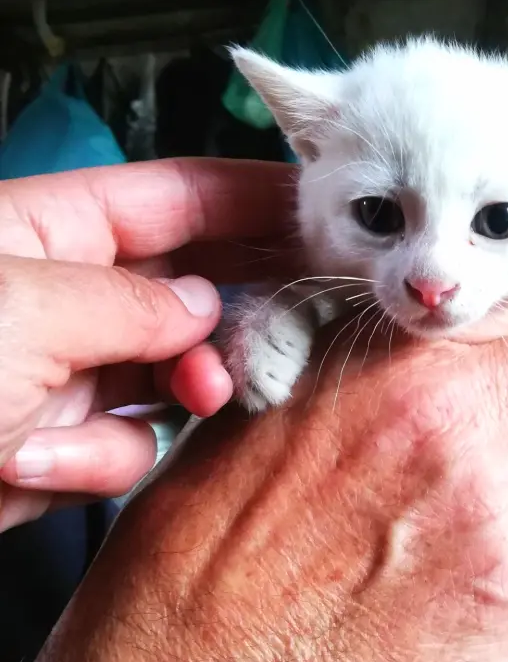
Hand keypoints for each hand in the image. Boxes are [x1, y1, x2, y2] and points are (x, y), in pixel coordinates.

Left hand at [0, 159, 295, 529]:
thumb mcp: (22, 307)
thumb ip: (133, 301)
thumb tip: (203, 308)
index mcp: (50, 231)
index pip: (174, 199)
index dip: (250, 198)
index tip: (322, 212)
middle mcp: (67, 299)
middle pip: (189, 290)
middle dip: (231, 316)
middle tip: (280, 335)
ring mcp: (63, 377)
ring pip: (170, 380)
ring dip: (167, 397)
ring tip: (155, 403)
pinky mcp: (55, 449)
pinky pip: (123, 451)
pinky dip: (89, 463)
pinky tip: (29, 461)